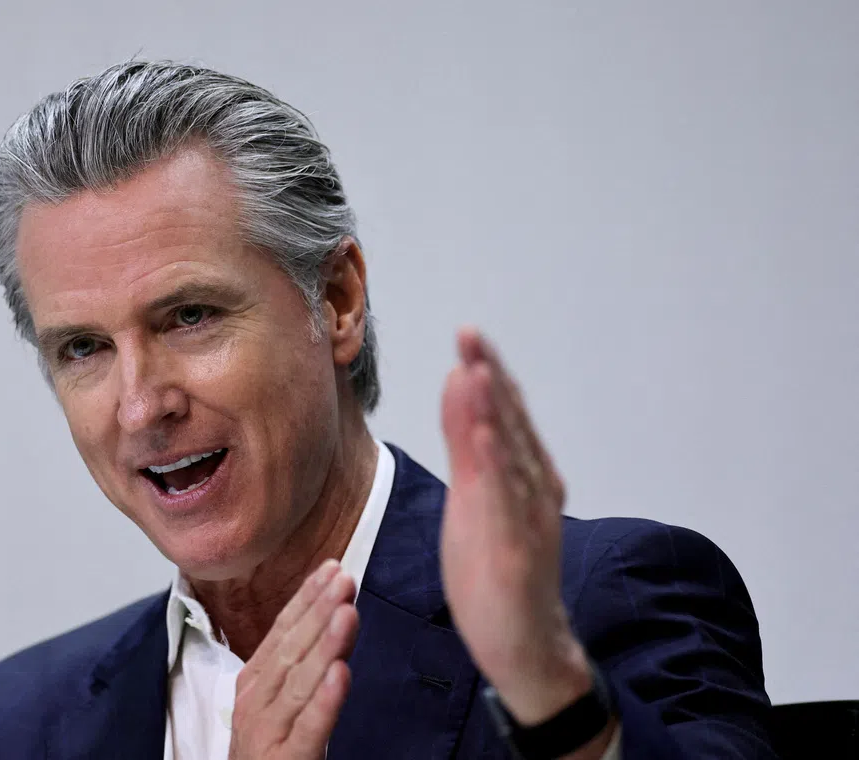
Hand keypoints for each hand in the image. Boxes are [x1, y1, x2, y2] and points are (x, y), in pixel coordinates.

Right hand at [228, 559, 358, 759]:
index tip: (332, 569)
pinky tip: (341, 675)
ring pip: (298, 683)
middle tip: (344, 580)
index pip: (282, 631)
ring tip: (346, 614)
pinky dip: (324, 700)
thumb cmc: (271, 749)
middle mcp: (255, 702)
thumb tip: (330, 617)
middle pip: (290, 650)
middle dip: (318, 611)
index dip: (306, 599)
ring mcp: (267, 732)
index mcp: (254, 682)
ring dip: (324, 645)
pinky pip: (309, 729)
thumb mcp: (277, 702)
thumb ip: (298, 666)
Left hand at [440, 329, 593, 725]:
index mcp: (523, 476)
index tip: (468, 335)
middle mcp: (534, 491)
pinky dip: (498, 470)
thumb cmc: (498, 568)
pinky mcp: (519, 554)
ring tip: (478, 371)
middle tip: (471, 335)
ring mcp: (529, 522)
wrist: (526, 645)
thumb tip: (460, 381)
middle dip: (491, 379)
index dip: (487, 373)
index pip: (504, 415)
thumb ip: (467, 442)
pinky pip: (507, 506)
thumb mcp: (474, 497)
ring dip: (496, 414)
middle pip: (510, 426)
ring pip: (512, 459)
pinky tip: (484, 441)